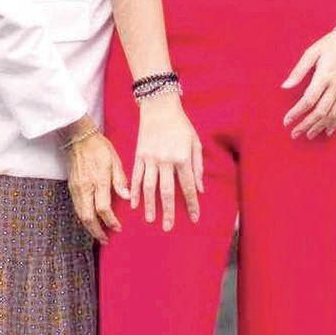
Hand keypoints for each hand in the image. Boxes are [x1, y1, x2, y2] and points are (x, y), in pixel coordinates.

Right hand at [66, 131, 128, 244]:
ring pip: (80, 214)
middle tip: (105, 240)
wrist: (78, 137)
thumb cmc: (99, 146)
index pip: (104, 208)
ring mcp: (76, 188)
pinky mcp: (71, 186)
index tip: (118, 228)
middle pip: (88, 217)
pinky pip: (77, 207)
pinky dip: (83, 217)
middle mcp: (85, 187)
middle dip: (96, 231)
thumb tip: (126, 197)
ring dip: (89, 227)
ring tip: (98, 234)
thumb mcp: (115, 160)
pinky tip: (90, 220)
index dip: (111, 221)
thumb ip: (120, 180)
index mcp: (98, 181)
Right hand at [131, 95, 203, 230]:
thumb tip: (200, 189)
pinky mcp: (139, 155)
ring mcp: (150, 158)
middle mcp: (165, 160)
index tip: (194, 218)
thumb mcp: (195, 142)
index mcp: (182, 158)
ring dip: (149, 205)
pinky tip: (135, 204)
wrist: (159, 107)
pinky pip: (137, 177)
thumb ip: (198, 166)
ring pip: (149, 187)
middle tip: (168, 227)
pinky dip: (135, 191)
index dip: (191, 204)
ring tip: (150, 220)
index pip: (188, 187)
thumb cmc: (181, 125)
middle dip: (168, 211)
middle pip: (166, 192)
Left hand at [281, 28, 335, 138]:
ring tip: (308, 135)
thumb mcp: (312, 52)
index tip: (286, 121)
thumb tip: (285, 86)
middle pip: (320, 111)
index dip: (296, 113)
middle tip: (294, 133)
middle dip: (306, 124)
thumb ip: (298, 71)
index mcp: (324, 75)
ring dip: (320, 127)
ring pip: (333, 114)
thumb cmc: (332, 43)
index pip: (308, 100)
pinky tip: (328, 130)